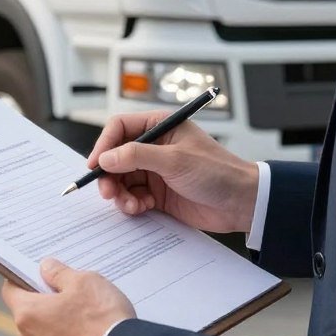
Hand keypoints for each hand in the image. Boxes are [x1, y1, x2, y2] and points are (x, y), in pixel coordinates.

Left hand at [1, 257, 135, 335]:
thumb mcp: (84, 281)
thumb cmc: (102, 319)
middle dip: (45, 307)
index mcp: (27, 314)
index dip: (23, 280)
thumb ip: (58, 272)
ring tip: (85, 326)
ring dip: (56, 333)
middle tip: (71, 300)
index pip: (10, 290)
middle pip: (29, 317)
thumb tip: (45, 268)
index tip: (38, 277)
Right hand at [89, 111, 259, 232]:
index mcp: (160, 126)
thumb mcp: (175, 160)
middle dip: (109, 175)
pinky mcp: (157, 193)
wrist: (241, 203)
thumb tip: (106, 157)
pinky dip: (131, 204)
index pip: (120, 128)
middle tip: (108, 191)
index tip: (95, 164)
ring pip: (121, 179)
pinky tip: (142, 208)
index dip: (104, 144)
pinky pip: (132, 196)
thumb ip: (137, 156)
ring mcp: (155, 170)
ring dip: (120, 193)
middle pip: (116, 156)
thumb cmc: (217, 171)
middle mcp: (154, 146)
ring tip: (131, 205)